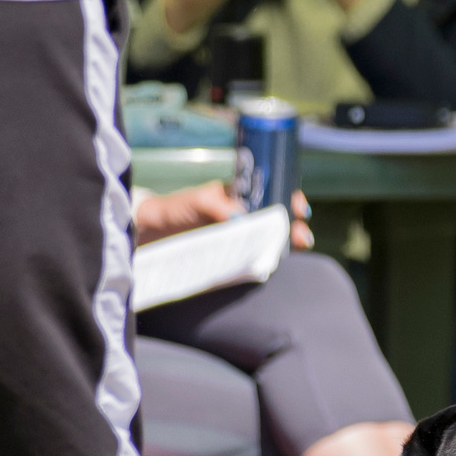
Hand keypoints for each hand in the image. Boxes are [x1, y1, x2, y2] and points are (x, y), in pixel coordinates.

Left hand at [133, 182, 312, 248]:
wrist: (153, 234)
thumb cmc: (175, 209)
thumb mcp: (198, 201)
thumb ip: (219, 207)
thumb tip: (241, 218)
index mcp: (242, 196)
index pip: (275, 193)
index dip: (291, 198)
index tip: (299, 207)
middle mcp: (248, 215)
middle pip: (281, 219)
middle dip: (297, 225)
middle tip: (302, 235)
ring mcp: (244, 237)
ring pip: (275, 239)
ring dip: (290, 243)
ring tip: (299, 247)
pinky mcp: (236, 258)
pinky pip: (260, 258)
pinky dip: (273, 259)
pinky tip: (280, 262)